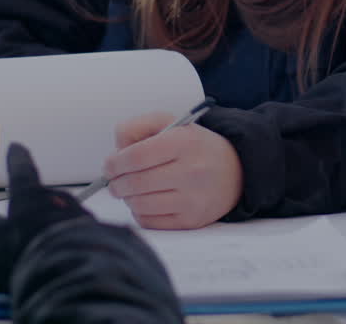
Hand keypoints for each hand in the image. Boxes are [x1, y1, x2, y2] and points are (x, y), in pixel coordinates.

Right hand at [0, 142, 92, 292]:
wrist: (72, 266)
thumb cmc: (29, 248)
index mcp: (31, 196)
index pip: (21, 172)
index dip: (17, 160)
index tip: (16, 147)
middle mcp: (59, 200)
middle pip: (42, 207)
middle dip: (30, 225)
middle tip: (18, 246)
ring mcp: (81, 218)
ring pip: (59, 228)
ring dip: (45, 245)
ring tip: (32, 269)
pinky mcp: (98, 238)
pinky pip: (76, 244)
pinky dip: (64, 256)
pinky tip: (54, 273)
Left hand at [104, 112, 243, 229]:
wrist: (235, 171)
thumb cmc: (194, 147)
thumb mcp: (171, 123)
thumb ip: (138, 127)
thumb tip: (116, 151)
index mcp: (184, 142)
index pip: (136, 156)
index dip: (115, 163)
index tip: (110, 165)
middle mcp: (192, 171)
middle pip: (135, 183)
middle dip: (116, 183)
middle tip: (115, 181)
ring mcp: (193, 198)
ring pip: (139, 204)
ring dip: (128, 198)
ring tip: (133, 189)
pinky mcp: (191, 220)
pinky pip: (149, 221)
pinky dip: (140, 212)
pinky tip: (148, 201)